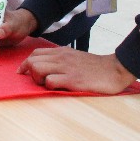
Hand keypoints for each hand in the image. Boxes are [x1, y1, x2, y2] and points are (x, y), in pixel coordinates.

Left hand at [18, 49, 136, 93]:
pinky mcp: (72, 80)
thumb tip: (46, 68)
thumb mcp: (75, 58)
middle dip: (30, 73)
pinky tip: (59, 88)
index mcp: (61, 52)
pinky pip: (50, 81)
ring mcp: (66, 68)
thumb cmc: (95, 67)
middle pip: (32, 61)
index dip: (26, 64)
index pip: (35, 53)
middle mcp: (61, 58)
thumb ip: (61, 61)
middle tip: (39, 81)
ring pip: (36, 69)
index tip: (24, 74)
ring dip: (38, 79)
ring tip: (48, 84)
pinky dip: (49, 86)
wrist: (115, 70)